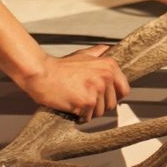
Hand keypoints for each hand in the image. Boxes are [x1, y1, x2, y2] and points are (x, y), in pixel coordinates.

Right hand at [15, 44, 129, 122]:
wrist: (42, 73)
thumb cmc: (60, 67)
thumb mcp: (82, 55)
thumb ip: (97, 53)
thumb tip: (106, 48)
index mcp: (109, 66)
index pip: (124, 90)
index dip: (113, 97)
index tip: (103, 98)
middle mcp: (106, 77)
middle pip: (112, 104)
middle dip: (99, 105)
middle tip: (84, 99)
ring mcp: (97, 89)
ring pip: (100, 112)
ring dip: (88, 112)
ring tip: (76, 101)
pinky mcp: (87, 102)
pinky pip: (88, 117)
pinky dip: (79, 116)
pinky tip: (71, 106)